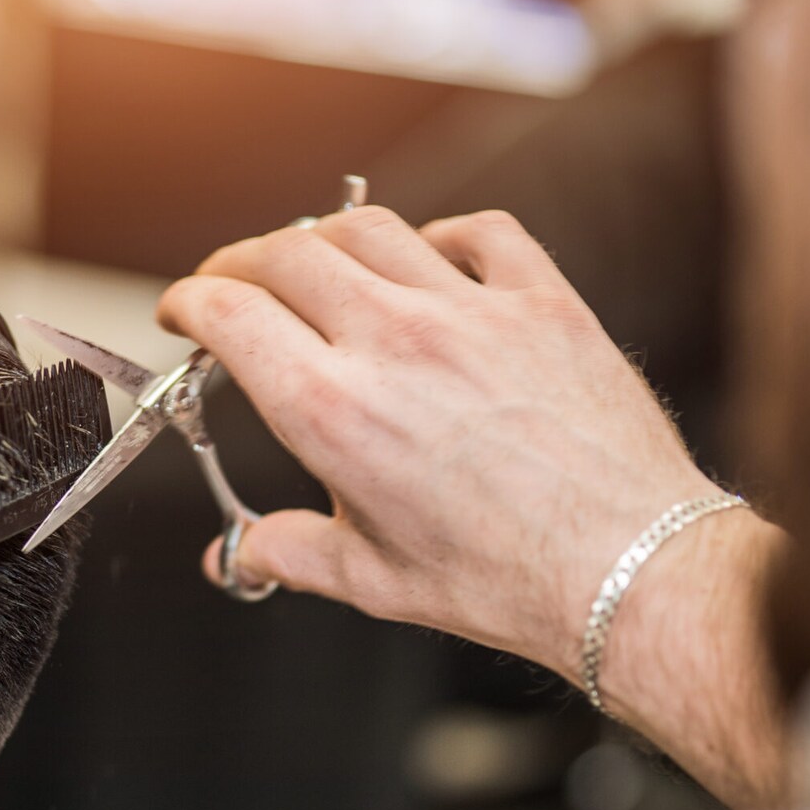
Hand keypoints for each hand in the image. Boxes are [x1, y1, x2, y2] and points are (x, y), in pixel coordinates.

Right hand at [159, 207, 730, 683]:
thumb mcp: (372, 579)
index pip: (230, 313)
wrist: (628, 568)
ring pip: (370, 228)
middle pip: (286, 253)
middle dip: (241, 262)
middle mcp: (395, 342)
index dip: (188, 301)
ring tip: (316, 264)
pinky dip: (439, 234)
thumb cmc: (507, 580)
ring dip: (324, 239)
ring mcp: (472, 312)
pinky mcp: (543, 303)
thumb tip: (241, 556)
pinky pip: (480, 232)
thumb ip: (289, 553)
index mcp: (335, 410)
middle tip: (233, 284)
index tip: (181, 310)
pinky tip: (430, 259)